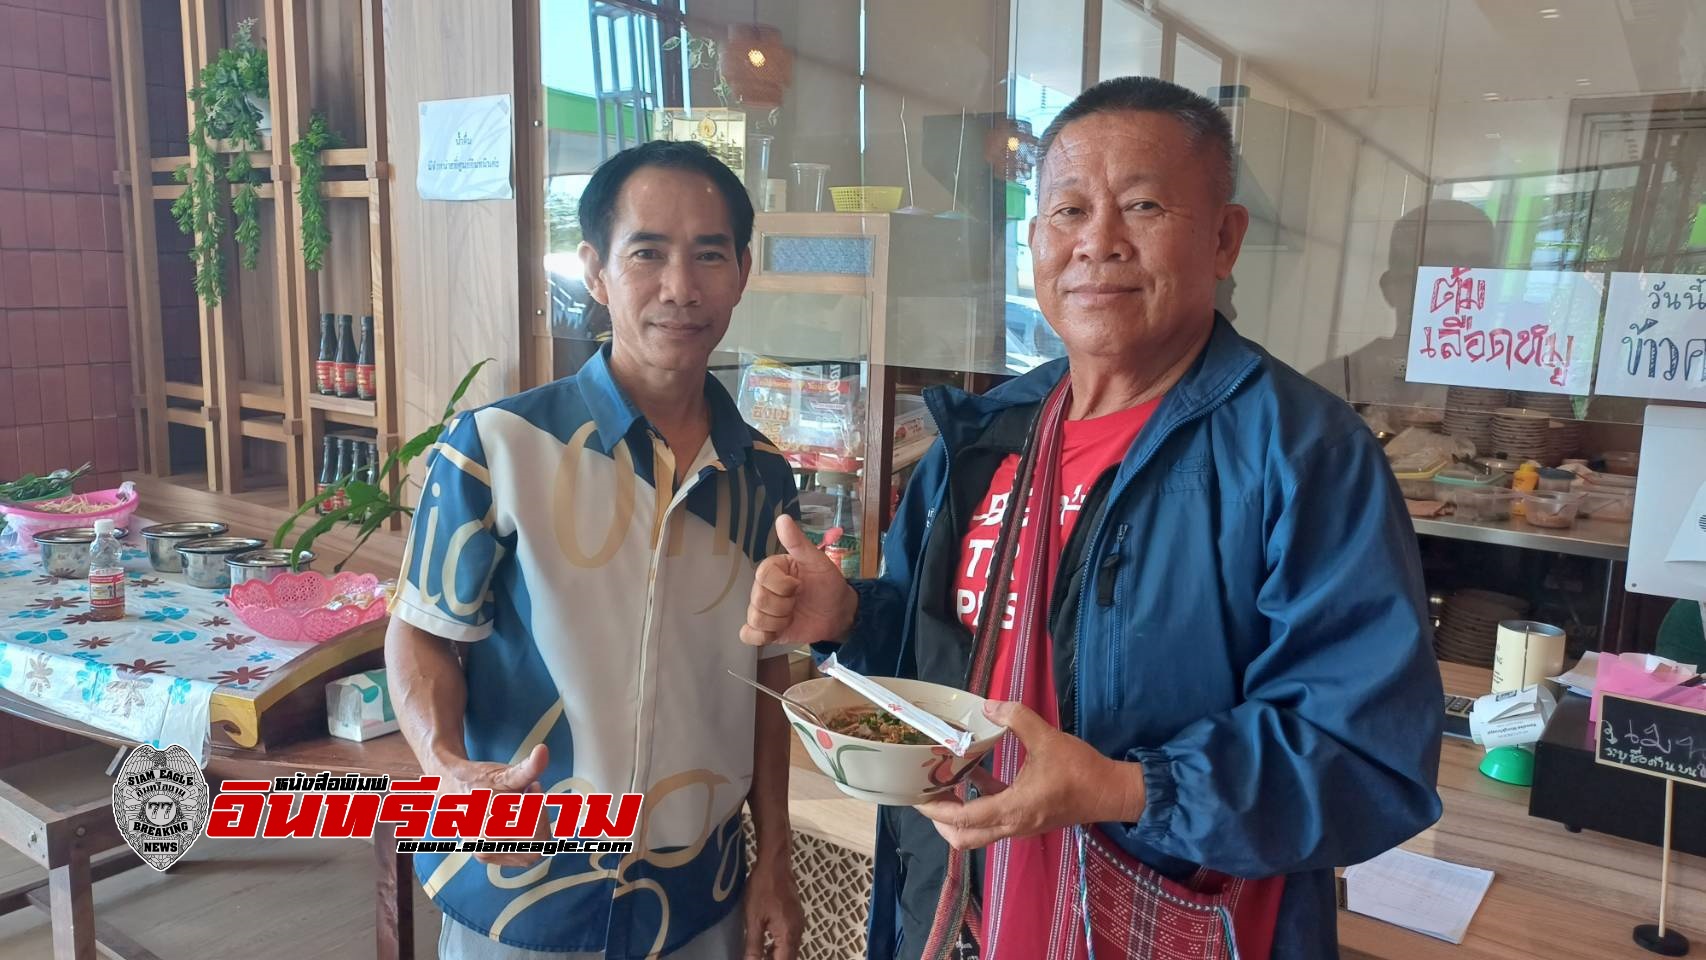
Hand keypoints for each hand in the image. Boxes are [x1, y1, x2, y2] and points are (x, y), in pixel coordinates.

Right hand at [429, 744, 551, 866]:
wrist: (453, 788)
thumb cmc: (481, 780)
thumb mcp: (506, 773)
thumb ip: (527, 768)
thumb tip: (543, 750)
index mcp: (490, 831)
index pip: (537, 831)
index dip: (540, 809)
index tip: (532, 787)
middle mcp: (486, 848)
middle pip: (537, 843)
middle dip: (537, 817)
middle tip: (527, 795)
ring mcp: (486, 854)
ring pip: (532, 850)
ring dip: (532, 828)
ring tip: (519, 806)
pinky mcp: (487, 856)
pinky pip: (521, 854)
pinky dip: (525, 837)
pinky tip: (514, 819)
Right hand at [741, 514, 857, 646]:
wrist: (838, 612)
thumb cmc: (828, 584)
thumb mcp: (818, 562)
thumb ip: (798, 543)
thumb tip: (782, 518)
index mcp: (773, 569)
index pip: (763, 576)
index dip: (782, 585)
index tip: (799, 586)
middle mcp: (763, 588)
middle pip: (758, 599)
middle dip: (784, 605)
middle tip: (798, 603)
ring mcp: (763, 610)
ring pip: (755, 618)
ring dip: (778, 621)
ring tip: (793, 616)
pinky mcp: (765, 630)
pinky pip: (748, 635)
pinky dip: (760, 636)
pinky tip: (776, 633)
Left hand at [742, 852, 803, 959]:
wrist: (775, 864)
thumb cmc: (762, 888)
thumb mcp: (753, 919)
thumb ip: (754, 946)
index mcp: (788, 934)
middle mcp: (798, 931)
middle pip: (789, 957)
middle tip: (756, 958)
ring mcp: (799, 923)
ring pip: (791, 949)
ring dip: (777, 955)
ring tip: (760, 955)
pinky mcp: (796, 917)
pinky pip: (791, 938)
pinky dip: (780, 945)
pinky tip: (766, 944)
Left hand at [915, 702, 1145, 850]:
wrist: (1111, 792)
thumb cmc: (1081, 770)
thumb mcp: (1048, 738)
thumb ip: (1017, 718)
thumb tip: (990, 704)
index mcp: (1014, 808)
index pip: (965, 819)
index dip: (937, 811)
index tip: (917, 798)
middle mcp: (1013, 824)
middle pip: (965, 838)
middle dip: (941, 821)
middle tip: (926, 795)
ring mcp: (1020, 826)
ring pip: (979, 832)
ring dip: (958, 814)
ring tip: (943, 785)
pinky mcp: (1027, 820)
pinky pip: (994, 819)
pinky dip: (979, 803)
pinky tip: (974, 776)